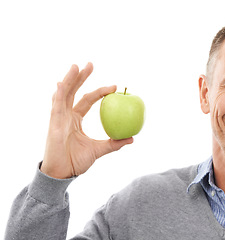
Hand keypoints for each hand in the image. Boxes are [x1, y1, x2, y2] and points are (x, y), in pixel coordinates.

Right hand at [41, 63, 132, 178]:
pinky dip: (59, 94)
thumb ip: (114, 143)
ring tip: (76, 66)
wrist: (63, 173)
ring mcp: (58, 118)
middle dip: (81, 77)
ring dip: (69, 79)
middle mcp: (66, 115)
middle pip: (73, 91)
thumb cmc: (76, 162)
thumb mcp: (99, 150)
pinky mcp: (53, 124)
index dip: (99, 92)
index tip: (114, 87)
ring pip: (64, 94)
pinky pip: (56, 106)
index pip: (88, 100)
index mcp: (75, 119)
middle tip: (91, 64)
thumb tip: (132, 138)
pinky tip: (62, 83)